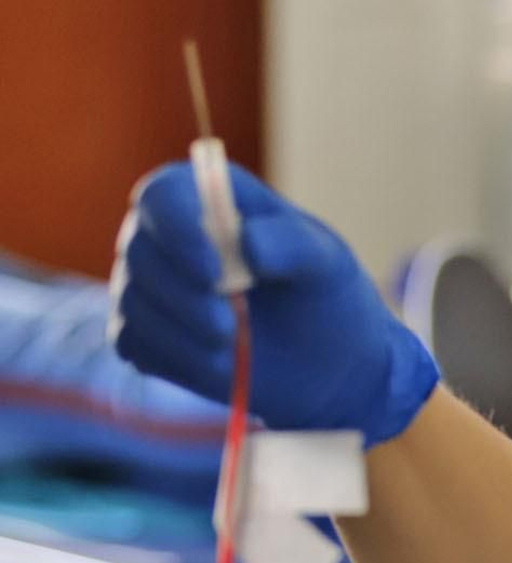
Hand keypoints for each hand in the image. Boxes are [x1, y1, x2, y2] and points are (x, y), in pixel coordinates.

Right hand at [109, 162, 437, 446]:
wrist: (327, 366)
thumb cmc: (323, 297)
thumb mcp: (325, 263)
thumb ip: (292, 243)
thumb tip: (247, 245)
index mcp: (206, 199)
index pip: (162, 195)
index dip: (176, 228)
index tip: (211, 271)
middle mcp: (167, 237)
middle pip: (138, 251)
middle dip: (179, 295)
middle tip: (227, 327)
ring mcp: (151, 287)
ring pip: (132, 302)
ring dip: (179, 333)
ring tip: (232, 349)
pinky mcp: (147, 336)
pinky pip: (133, 344)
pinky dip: (173, 359)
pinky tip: (217, 367)